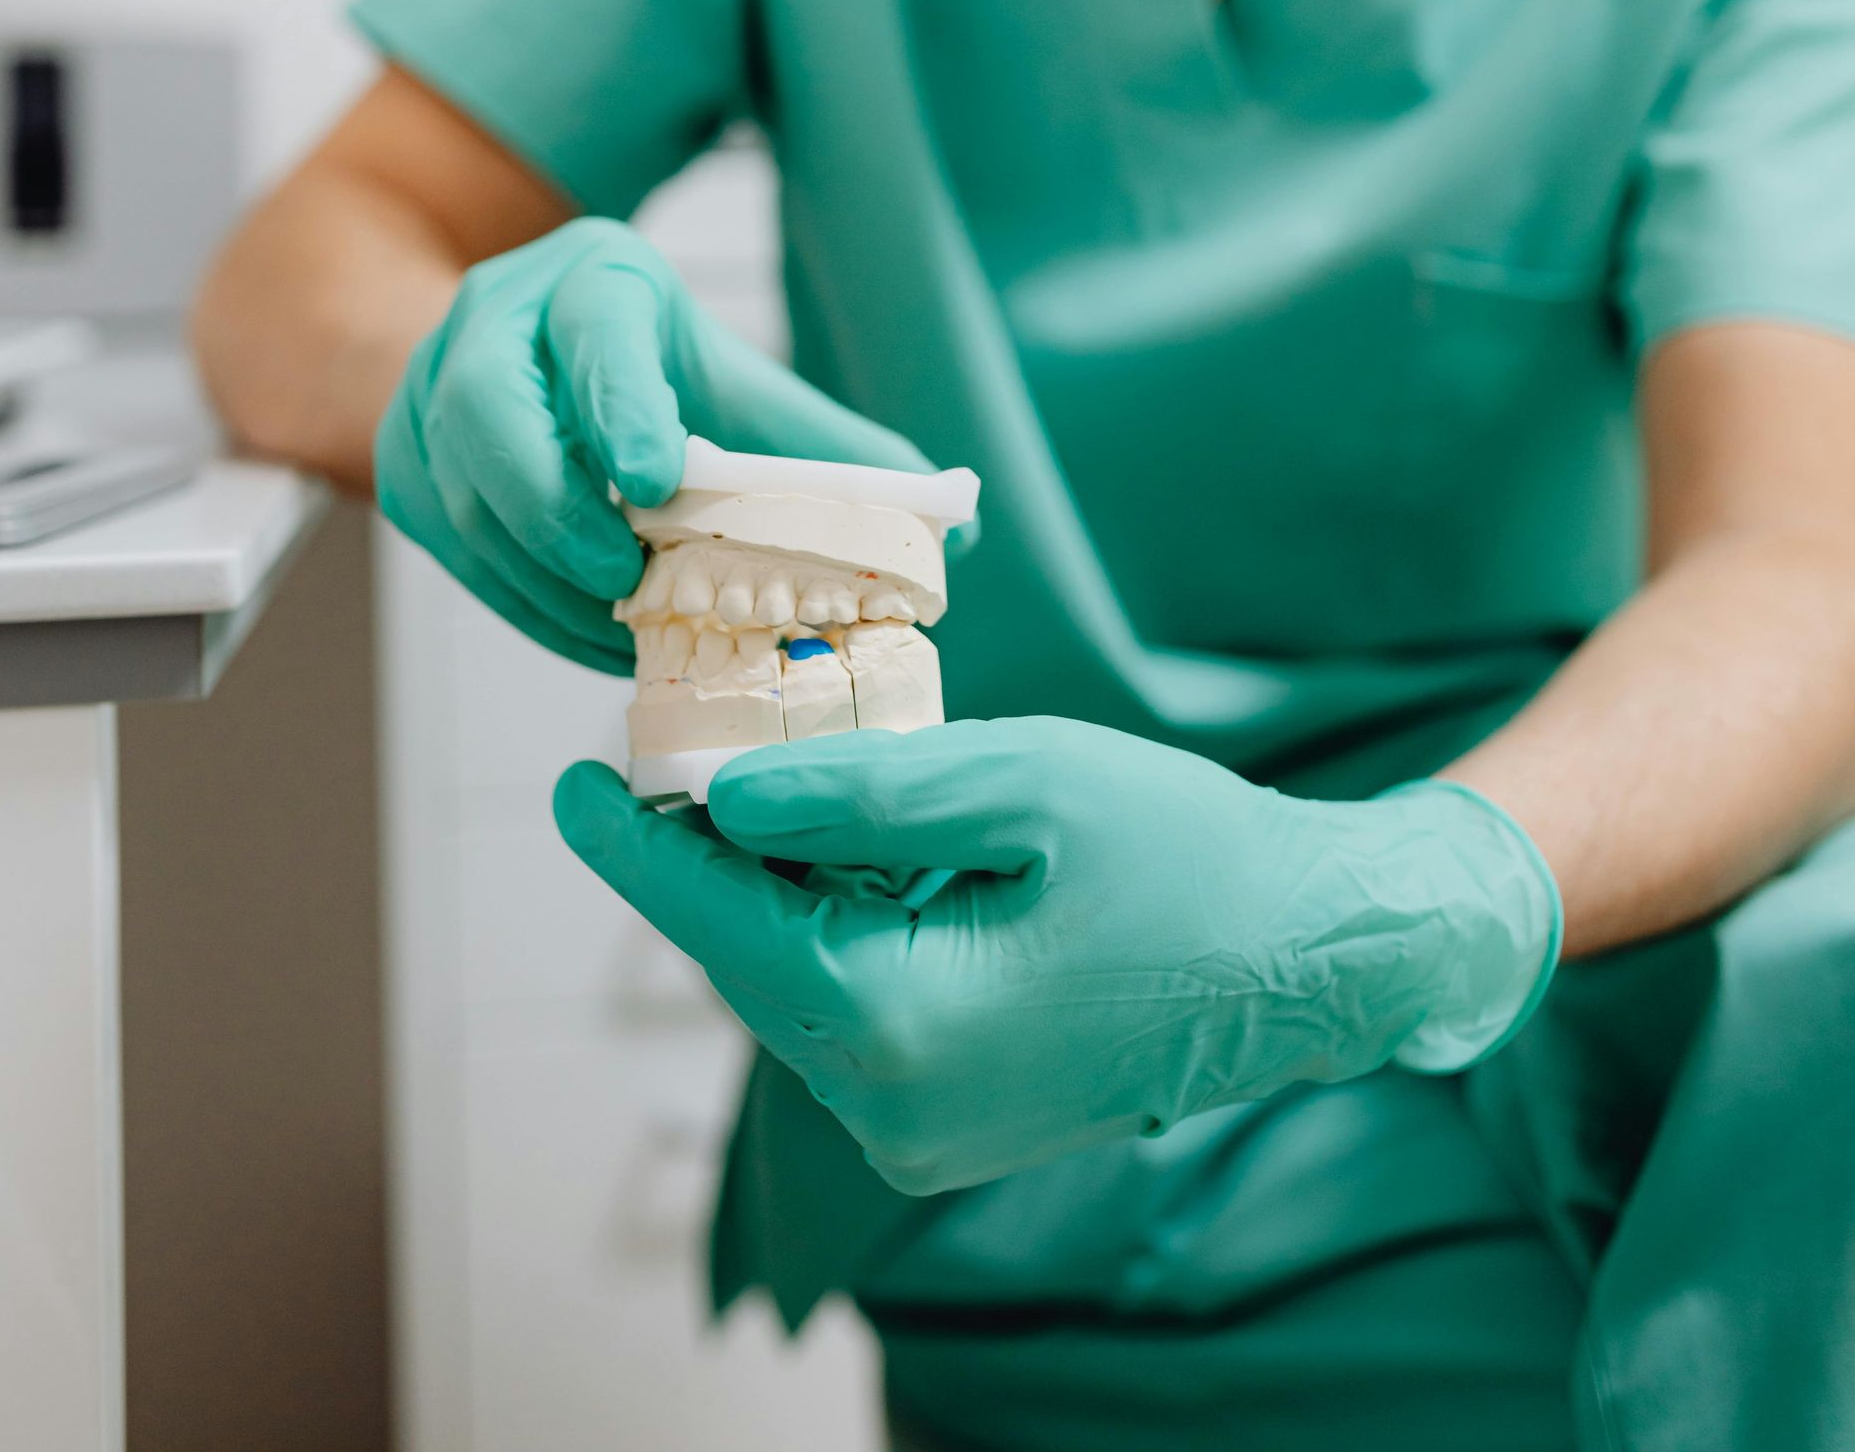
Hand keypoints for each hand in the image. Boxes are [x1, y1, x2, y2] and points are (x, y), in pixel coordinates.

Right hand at [374, 215, 930, 670]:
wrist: (509, 349)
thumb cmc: (645, 369)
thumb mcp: (735, 379)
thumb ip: (830, 448)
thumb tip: (956, 520)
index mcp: (591, 281)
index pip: (594, 332)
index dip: (621, 404)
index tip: (660, 477)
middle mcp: (494, 324)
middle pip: (491, 414)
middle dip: (558, 510)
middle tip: (628, 582)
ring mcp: (428, 395)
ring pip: (464, 499)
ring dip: (544, 580)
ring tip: (626, 628)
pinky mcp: (401, 469)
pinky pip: (454, 551)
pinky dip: (524, 604)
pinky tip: (592, 634)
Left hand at [554, 716, 1559, 1191]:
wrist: (1311, 961)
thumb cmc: (1188, 858)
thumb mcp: (1024, 782)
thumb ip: (863, 792)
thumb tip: (726, 795)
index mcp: (907, 1027)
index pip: (725, 926)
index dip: (640, 850)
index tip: (572, 782)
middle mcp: (896, 1111)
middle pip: (754, 961)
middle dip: (709, 857)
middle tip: (668, 748)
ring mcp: (924, 1135)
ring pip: (800, 987)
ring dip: (778, 890)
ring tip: (762, 779)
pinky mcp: (953, 1125)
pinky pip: (855, 1013)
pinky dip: (836, 929)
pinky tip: (852, 853)